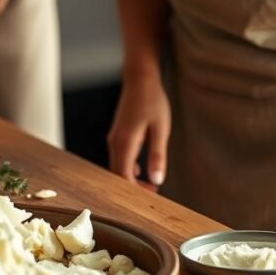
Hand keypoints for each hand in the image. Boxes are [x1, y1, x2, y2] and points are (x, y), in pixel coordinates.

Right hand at [107, 71, 170, 187]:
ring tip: (149, 184)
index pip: (124, 175)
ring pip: (117, 166)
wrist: (139, 79)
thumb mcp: (161, 129)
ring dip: (131, 177)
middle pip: (117, 173)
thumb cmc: (152, 101)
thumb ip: (158, 155)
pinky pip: (119, 157)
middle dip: (133, 186)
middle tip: (152, 192)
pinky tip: (140, 169)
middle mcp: (115, 142)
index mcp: (125, 142)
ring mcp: (114, 138)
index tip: (152, 195)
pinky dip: (128, 167)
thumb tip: (157, 180)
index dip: (136, 190)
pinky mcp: (117, 134)